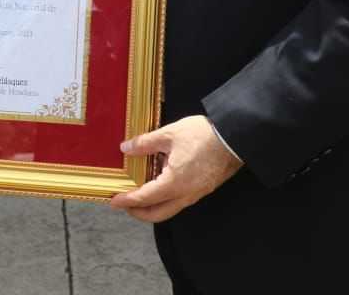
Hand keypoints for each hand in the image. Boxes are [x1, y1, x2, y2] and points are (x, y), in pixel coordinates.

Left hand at [108, 115, 242, 222]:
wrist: (234, 137)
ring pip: (169, 209)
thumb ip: (145, 143)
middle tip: (124, 203)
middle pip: (157, 214)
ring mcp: (195, 194)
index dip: (127, 201)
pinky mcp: (202, 189)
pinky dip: (165, 198)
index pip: (144, 198)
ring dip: (152, 206)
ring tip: (139, 193)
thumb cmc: (203, 135)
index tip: (114, 201)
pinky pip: (179, 201)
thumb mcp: (169, 134)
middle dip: (138, 212)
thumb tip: (126, 148)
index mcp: (174, 183)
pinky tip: (159, 182)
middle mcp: (184, 195)